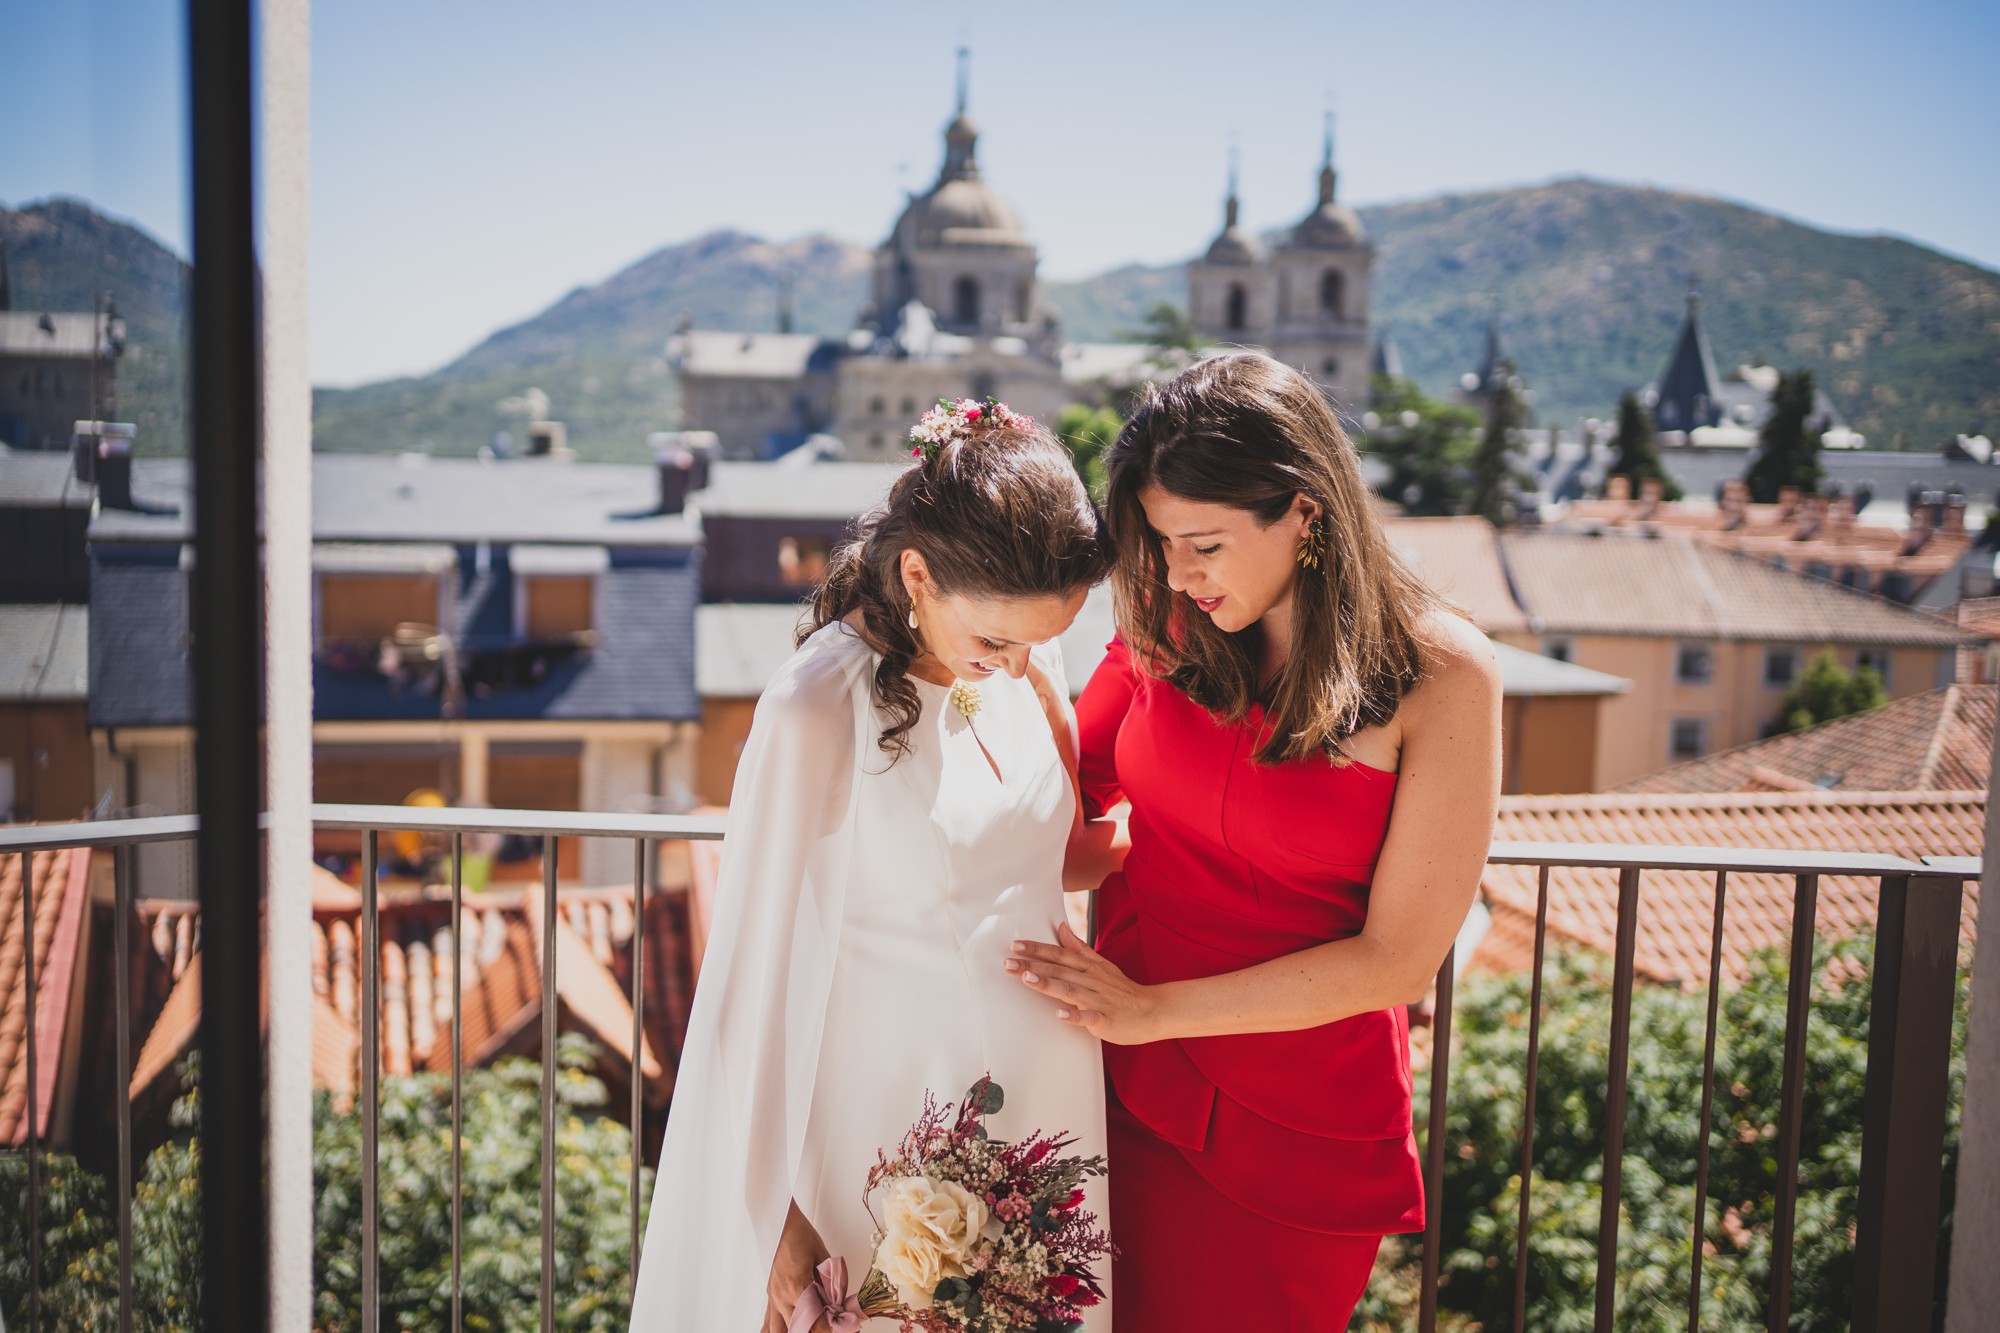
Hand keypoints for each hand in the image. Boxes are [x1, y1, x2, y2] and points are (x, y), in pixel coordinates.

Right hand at [765, 1200, 830, 1332]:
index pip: (815, 1321)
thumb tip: (840, 1303)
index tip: (845, 1328)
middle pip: (799, 1330)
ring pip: (777, 1331)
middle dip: (817, 1332)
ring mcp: (773, 1298)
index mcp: (796, 1287)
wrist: (779, 1221)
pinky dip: (775, 1331)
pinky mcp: (770, 1295)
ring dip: (794, 1332)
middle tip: (832, 1328)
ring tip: (809, 1330)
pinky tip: (783, 1332)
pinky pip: (767, 1323)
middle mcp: (781, 1297)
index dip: (831, 1329)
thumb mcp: (822, 1256)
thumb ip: (832, 1283)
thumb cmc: (799, 1234)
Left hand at [1006, 922, 1165, 1045]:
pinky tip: (1059, 1015)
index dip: (1037, 949)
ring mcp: (1099, 1000)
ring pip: (1071, 991)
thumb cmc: (1123, 990)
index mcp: (1089, 968)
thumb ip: (1079, 948)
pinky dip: (1074, 1016)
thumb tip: (1060, 927)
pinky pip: (1089, 1018)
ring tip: (1027, 979)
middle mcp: (1092, 981)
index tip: (1015, 945)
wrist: (1153, 1011)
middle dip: (1033, 965)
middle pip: (1059, 970)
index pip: (1060, 955)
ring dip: (1049, 984)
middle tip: (1007, 962)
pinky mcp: (1107, 1020)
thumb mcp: (1101, 964)